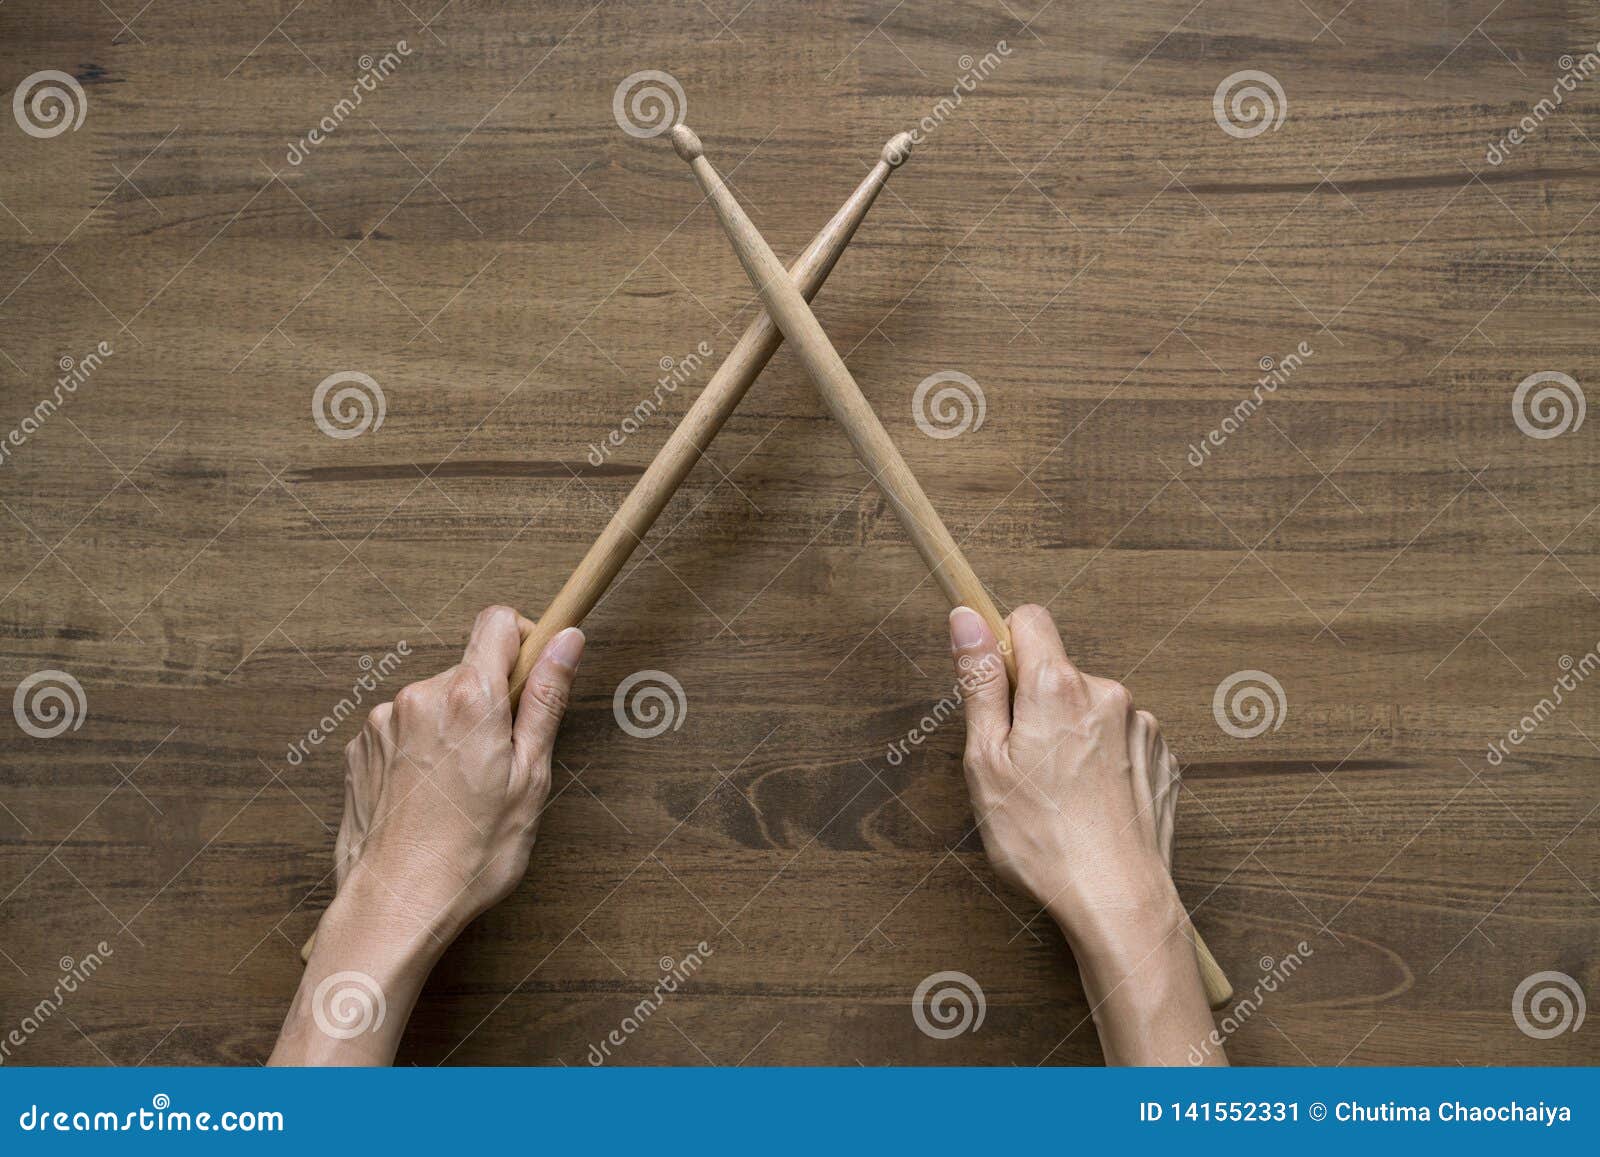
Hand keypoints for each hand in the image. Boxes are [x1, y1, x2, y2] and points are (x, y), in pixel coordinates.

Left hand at [334, 605, 583, 938]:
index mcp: (469, 698)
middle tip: (501, 764)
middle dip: (490, 703)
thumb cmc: (470, 853)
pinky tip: (429, 798)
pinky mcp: (361, 748)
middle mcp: (420, 696)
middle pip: (469, 671)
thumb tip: (567, 640)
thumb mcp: (529, 777)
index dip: (525, 641)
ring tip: (460, 791)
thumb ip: (546, 699)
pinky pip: (404, 729)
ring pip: (436, 703)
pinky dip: (421, 751)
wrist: (395, 904)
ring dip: (453, 730)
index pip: (499, 622)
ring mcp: (384, 721)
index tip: (534, 677)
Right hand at [949, 603, 1177, 931]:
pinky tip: (1090, 805)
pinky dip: (1103, 762)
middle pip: (1059, 673)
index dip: (1006, 647)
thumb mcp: (986, 761)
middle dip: (1036, 705)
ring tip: (1058, 795)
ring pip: (1090, 710)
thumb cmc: (1042, 839)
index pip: (1029, 619)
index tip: (996, 689)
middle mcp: (1107, 693)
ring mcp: (1141, 727)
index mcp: (1057, 686)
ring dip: (1071, 736)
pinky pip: (1120, 741)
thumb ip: (980, 682)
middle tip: (1020, 766)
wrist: (1119, 900)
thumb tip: (966, 619)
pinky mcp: (1161, 759)